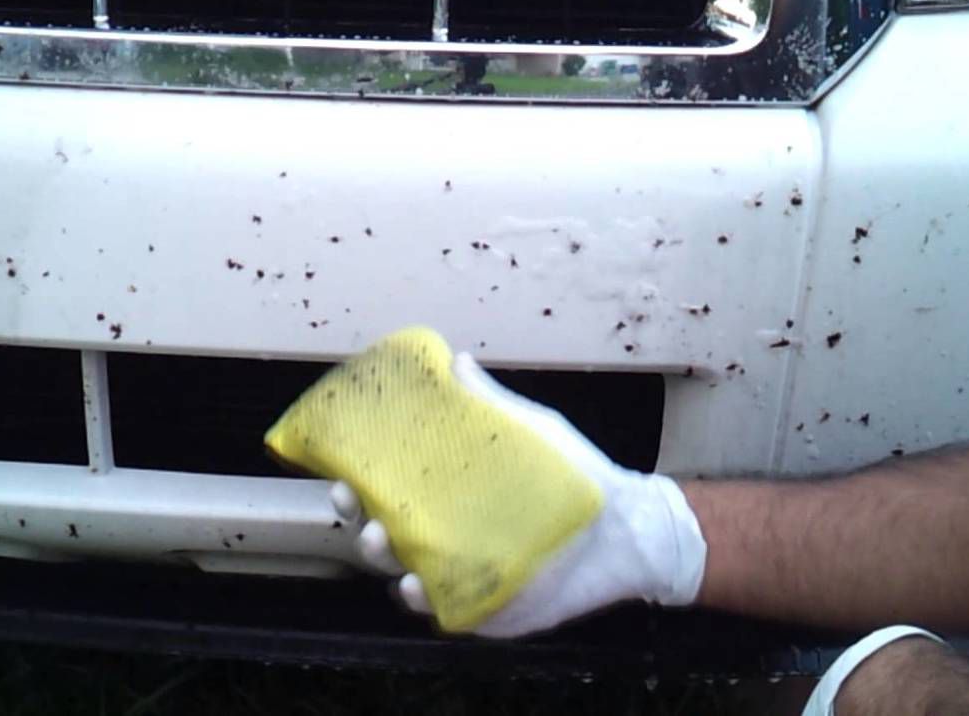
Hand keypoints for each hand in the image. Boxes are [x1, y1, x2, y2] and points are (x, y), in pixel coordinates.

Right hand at [331, 350, 706, 637]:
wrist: (628, 528)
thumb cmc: (576, 478)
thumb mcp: (532, 433)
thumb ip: (493, 404)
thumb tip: (458, 361)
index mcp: (450, 495)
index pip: (391, 490)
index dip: (358, 483)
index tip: (340, 472)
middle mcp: (448, 535)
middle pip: (384, 533)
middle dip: (360, 520)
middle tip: (353, 505)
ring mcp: (463, 573)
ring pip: (402, 571)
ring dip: (383, 559)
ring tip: (383, 540)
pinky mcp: (484, 607)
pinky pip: (440, 607)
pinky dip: (421, 599)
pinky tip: (414, 586)